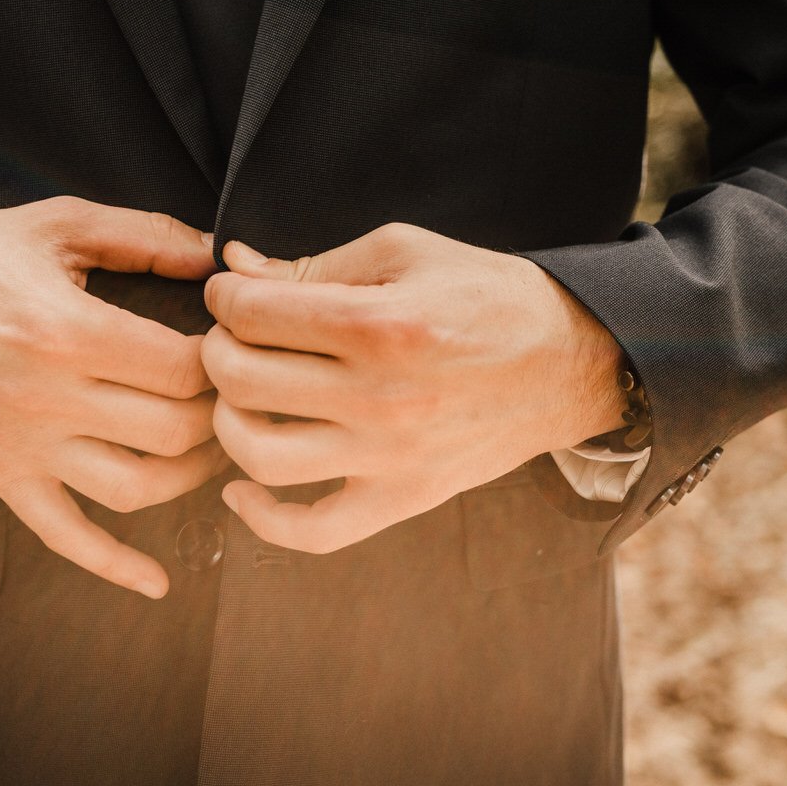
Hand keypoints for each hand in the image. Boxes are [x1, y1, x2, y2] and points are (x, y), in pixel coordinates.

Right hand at [0, 196, 226, 597]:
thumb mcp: (60, 224)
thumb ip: (146, 235)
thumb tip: (219, 257)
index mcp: (65, 330)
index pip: (181, 369)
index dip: (225, 362)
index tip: (233, 350)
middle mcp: (46, 398)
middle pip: (171, 431)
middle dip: (219, 417)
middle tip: (234, 398)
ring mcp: (25, 447)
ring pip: (134, 490)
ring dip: (191, 478)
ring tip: (211, 451)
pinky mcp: (5, 478)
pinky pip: (65, 536)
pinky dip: (114, 566)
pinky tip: (157, 582)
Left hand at [201, 222, 624, 554]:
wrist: (570, 362)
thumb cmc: (484, 296)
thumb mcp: (404, 253)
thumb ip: (312, 264)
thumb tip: (233, 265)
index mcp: (380, 325)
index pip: (253, 314)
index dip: (225, 296)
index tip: (231, 293)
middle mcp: (381, 397)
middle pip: (241, 378)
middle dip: (216, 348)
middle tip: (231, 336)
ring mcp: (390, 457)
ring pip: (258, 455)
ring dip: (226, 421)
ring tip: (239, 398)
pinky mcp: (403, 499)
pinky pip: (312, 531)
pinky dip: (262, 519)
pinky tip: (241, 489)